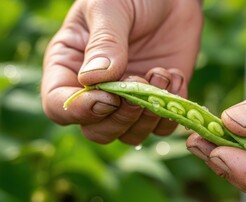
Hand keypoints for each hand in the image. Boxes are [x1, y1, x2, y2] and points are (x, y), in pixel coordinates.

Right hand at [41, 0, 201, 144]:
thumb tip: (94, 80)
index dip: (79, 110)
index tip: (108, 97)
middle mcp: (97, 90)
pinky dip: (171, 110)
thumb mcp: (110, 8)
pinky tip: (175, 75)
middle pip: (96, 130)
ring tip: (161, 73)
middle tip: (141, 87)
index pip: (59, 105)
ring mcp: (129, 99)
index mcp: (69, 66)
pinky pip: (162, 126)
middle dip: (120, 118)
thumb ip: (103, 43)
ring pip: (130, 134)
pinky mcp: (158, 101)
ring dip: (149, 115)